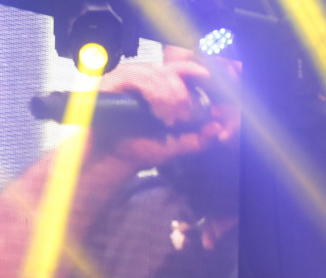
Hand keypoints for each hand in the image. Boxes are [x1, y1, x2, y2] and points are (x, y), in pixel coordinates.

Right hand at [100, 57, 240, 169]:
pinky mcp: (110, 81)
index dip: (191, 69)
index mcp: (154, 86)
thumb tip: (216, 128)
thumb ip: (195, 139)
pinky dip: (151, 92)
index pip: (175, 67)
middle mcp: (139, 77)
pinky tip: (157, 110)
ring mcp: (123, 77)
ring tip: (169, 118)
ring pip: (154, 72)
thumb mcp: (172, 146)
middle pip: (167, 69)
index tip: (206, 78)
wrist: (110, 161)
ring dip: (168, 94)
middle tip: (181, 116)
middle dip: (180, 93)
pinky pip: (135, 77)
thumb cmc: (136, 149)